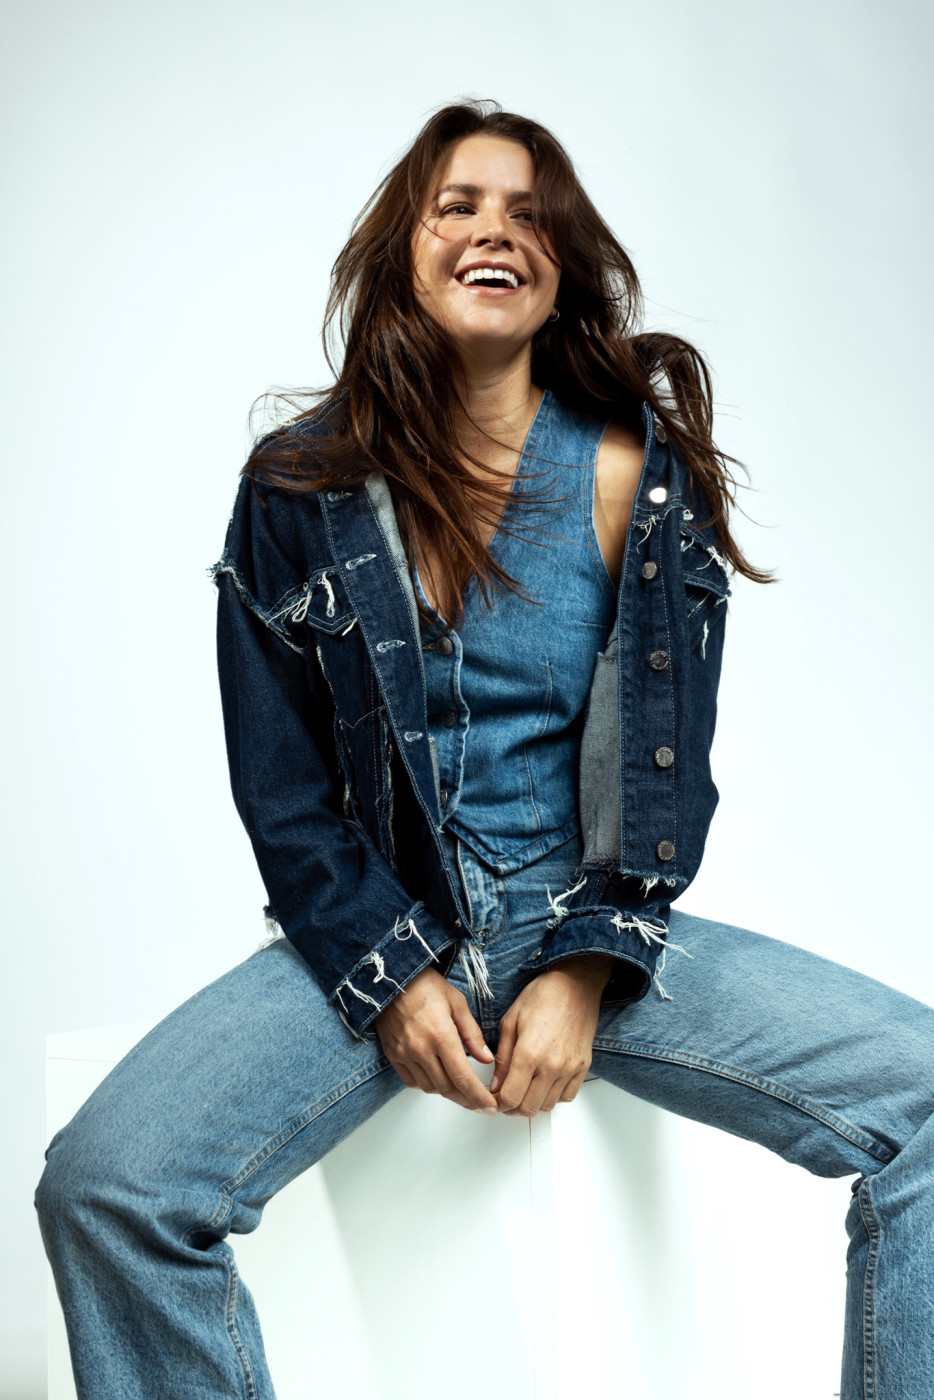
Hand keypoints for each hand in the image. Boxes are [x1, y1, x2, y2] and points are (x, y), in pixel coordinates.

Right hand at [373, 966, 498, 1113]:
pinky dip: (428, 1086)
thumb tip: (487, 1059)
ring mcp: (404, 1054)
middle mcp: (421, 1049)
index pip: (463, 1077)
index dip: (478, 1097)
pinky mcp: (393, 1055)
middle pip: (447, 1089)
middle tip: (480, 1105)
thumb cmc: (426, 986)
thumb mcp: (457, 1003)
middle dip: (467, 1101)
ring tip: (463, 1091)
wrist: (390, 978)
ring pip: (430, 1088)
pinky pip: (411, 1082)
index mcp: (441, 1035)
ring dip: (448, 1094)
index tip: (490, 1106)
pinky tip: (438, 1079)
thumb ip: (473, 1034)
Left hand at [491, 954, 612, 1116]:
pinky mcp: (583, 1066)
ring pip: (548, 1105)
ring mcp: (570, 1068)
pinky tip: (544, 1083)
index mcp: (529, 1053)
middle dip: (512, 1107)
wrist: (576, 984)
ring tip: (524, 1089)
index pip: (510, 1097)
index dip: (498, 1103)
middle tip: (506, 1096)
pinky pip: (567, 1096)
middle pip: (528, 1108)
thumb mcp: (510, 1021)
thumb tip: (496, 1084)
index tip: (493, 1098)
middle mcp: (551, 1065)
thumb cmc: (542, 996)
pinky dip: (554, 1097)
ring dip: (532, 1103)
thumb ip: (502, 1057)